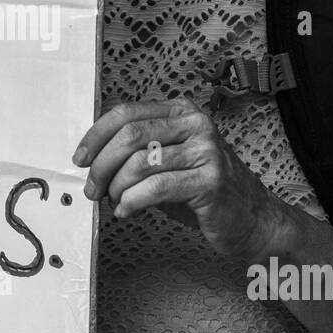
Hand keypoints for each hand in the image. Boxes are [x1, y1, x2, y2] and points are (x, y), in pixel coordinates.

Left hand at [73, 98, 293, 260]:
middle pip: (130, 135)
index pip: (127, 113)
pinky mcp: (211, 181)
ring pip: (140, 163)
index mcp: (182, 112)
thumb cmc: (204, 191)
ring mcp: (206, 151)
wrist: (252, 220)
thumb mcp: (169, 162)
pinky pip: (156, 188)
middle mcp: (196, 125)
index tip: (80, 158)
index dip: (96, 136)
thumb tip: (92, 159)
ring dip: (116, 188)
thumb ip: (138, 153)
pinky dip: (132, 202)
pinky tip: (127, 211)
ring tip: (114, 203)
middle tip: (92, 188)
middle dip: (101, 165)